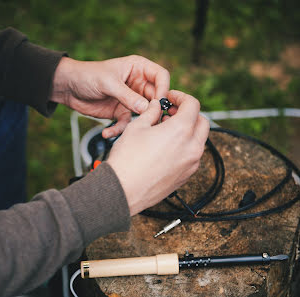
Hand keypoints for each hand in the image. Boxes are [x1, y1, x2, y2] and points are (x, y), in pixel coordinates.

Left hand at [50, 56, 169, 137]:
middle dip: (153, 109)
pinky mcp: (120, 112)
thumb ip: (127, 96)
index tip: (159, 102)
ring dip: (137, 123)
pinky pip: (126, 124)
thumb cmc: (88, 76)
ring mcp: (130, 99)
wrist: (69, 87)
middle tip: (149, 120)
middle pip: (156, 97)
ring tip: (127, 130)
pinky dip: (118, 130)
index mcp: (138, 68)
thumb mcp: (108, 83)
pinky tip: (106, 133)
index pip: (161, 76)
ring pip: (143, 113)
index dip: (163, 88)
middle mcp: (137, 83)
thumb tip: (146, 108)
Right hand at [107, 90, 209, 215]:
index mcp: (181, 131)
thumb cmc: (127, 159)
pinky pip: (192, 155)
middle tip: (170, 112)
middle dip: (188, 113)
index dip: (181, 97)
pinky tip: (165, 146)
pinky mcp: (186, 176)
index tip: (170, 98)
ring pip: (198, 140)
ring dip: (187, 130)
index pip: (193, 105)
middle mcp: (191, 147)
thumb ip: (151, 112)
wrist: (123, 189)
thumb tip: (156, 106)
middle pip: (202, 122)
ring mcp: (191, 164)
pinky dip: (184, 146)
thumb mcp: (136, 127)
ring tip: (165, 130)